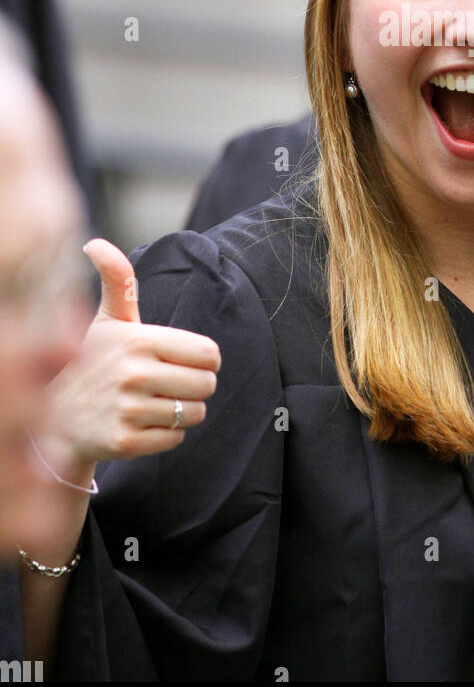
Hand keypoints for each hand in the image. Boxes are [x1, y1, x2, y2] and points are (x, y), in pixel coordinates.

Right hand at [34, 239, 220, 470]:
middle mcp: (133, 373)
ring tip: (153, 402)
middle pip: (207, 385)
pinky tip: (142, 423)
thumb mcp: (106, 320)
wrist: (53, 418)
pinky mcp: (124, 442)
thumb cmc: (90, 362)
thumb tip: (94, 243)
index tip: (184, 361)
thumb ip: (117, 282)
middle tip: (168, 384)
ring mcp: (128, 410)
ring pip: (195, 413)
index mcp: (138, 340)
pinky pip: (176, 438)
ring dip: (182, 411)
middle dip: (195, 386)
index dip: (204, 359)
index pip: (208, 353)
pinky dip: (166, 434)